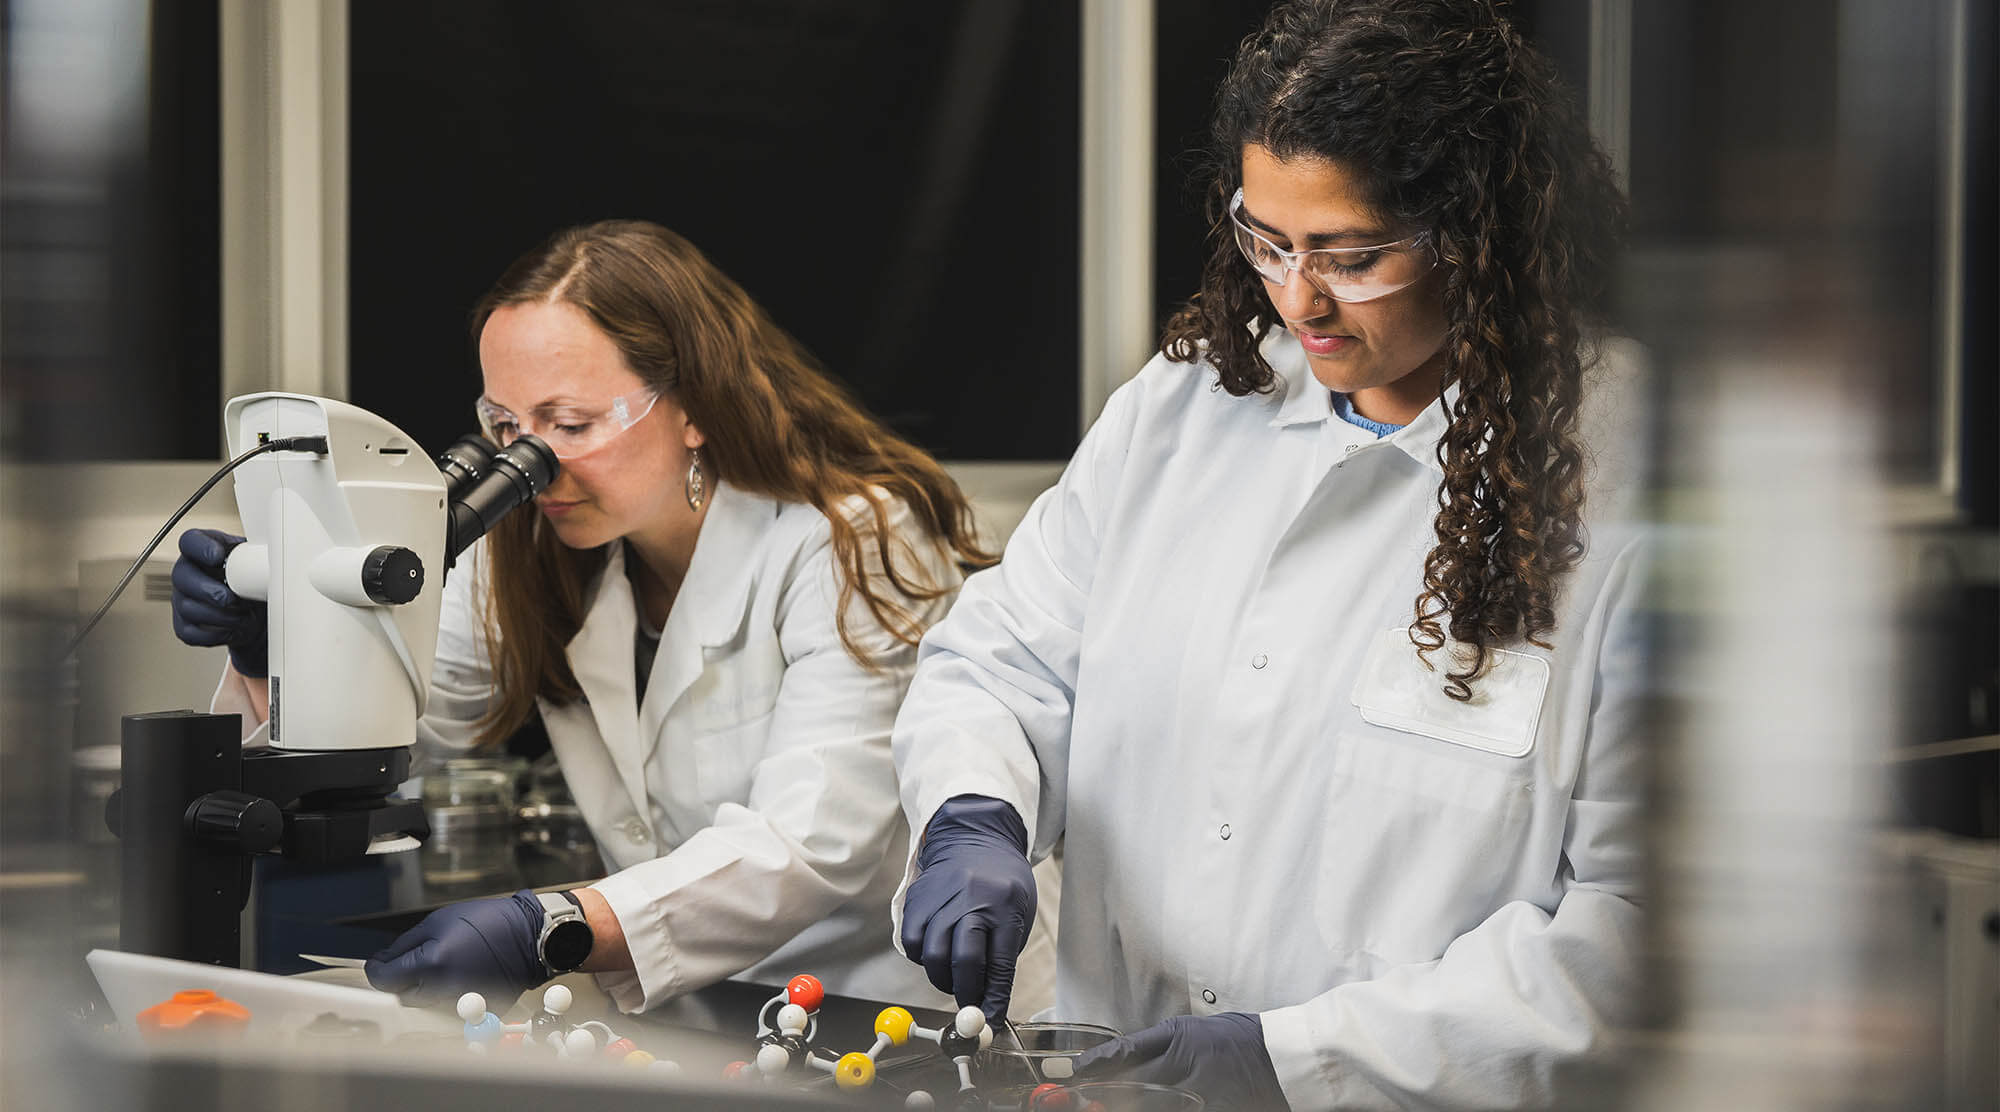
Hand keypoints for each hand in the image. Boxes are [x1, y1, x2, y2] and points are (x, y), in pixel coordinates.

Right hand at [170, 528, 267, 677]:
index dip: (201, 547)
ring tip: (244, 614)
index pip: (189, 541)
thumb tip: (275, 554)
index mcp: (203, 551)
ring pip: (189, 608)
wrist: (255, 614)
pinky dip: (218, 634)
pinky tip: (235, 628)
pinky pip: (192, 633)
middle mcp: (186, 573)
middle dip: (209, 590)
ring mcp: (181, 600)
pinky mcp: (185, 626)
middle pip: (181, 576)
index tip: (219, 556)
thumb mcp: (256, 562)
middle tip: (231, 598)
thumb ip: (257, 555)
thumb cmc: (252, 582)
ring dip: (222, 615)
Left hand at [365, 890, 545, 1006]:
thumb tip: (384, 960)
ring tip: (444, 965)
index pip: (385, 979)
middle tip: (414, 961)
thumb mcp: (439, 920)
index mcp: (432, 963)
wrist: (531, 934)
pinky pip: (450, 1009)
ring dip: (425, 988)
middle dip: (401, 979)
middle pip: (402, 995)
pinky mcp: (478, 1012)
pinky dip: (449, 996)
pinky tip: (461, 975)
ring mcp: (462, 1004)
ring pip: (425, 1005)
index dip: (377, 969)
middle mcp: (444, 989)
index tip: (377, 964)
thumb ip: (406, 944)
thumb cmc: (491, 922)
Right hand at [899, 794, 1035, 1021]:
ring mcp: (940, 896)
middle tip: (969, 1004)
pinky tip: (937, 953)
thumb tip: (987, 1002)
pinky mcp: (917, 898)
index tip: (990, 1019)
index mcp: (1005, 905)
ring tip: (954, 976)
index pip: (999, 962)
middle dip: (966, 992)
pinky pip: (913, 941)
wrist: (975, 839)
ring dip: (943, 978)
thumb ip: (1002, 955)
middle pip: (962, 959)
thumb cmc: (1002, 884)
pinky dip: (923, 958)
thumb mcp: (1017, 914)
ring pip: (933, 954)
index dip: (993, 998)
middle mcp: (971, 899)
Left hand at [1074, 1013, 1287, 1111]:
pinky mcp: (1219, 1109)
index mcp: (1181, 1037)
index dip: (1100, 1062)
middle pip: (1136, 1082)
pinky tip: (1151, 1111)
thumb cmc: (1237, 1039)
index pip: (1130, 1049)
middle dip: (1107, 1092)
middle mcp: (1189, 1062)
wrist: (1282, 1055)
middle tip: (1085, 1099)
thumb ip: (1160, 1045)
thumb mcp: (1193, 1030)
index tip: (1080, 1070)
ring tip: (1106, 1108)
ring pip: (1156, 1104)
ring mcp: (1204, 1091)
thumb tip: (1121, 1059)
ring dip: (1131, 1106)